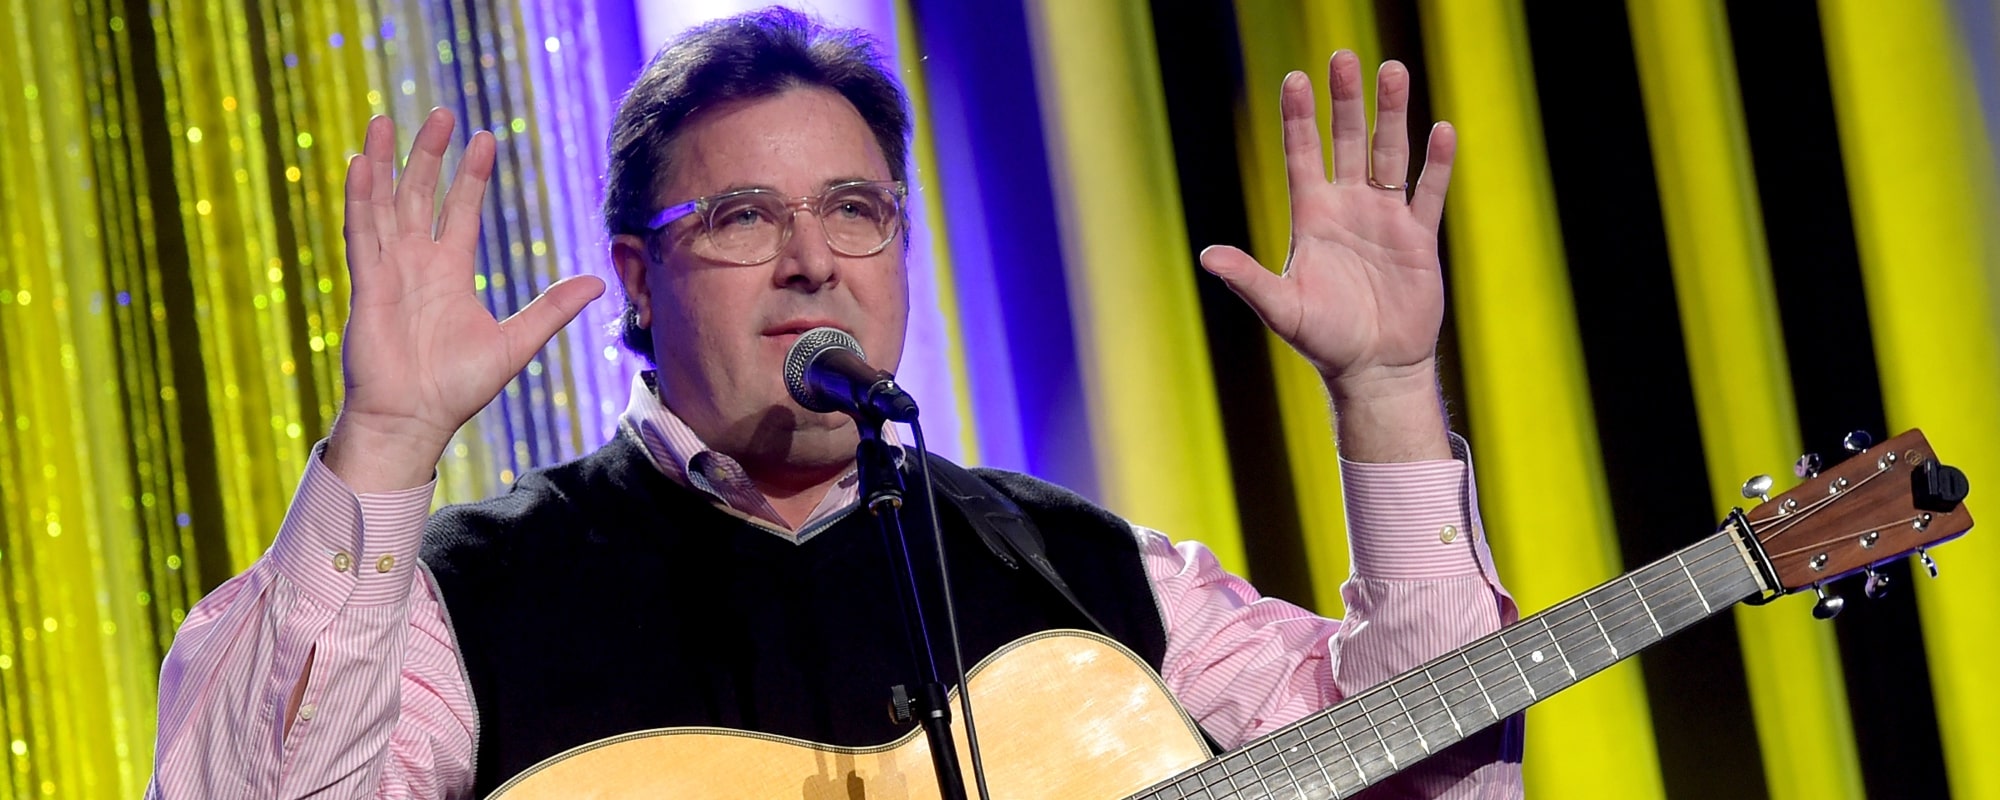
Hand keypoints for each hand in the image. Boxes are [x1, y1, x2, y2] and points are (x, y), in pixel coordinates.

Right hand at [325, 109, 603, 491]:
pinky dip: (359, 199)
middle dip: (429, 154)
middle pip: (420, 194)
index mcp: (449, 272)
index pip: (459, 209)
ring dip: (383, 162)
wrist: (415, 421)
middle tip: (442, 112)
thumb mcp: (516, 342)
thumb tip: (597, 282)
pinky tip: (359, 165)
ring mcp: (388, 271)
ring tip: (384, 120)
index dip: (469, 174)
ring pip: (383, 204)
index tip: (483, 138)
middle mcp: (416, 263)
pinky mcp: (366, 286)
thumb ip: (552, 309)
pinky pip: (361, 234)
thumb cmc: (457, 388)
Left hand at [1198, 52, 1454, 460]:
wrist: (1374, 369)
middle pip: (1346, 141)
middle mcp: (1348, 208)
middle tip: (1344, 57)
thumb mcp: (1282, 309)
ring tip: (1393, 70)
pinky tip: (1441, 129)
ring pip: (1389, 154)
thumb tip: (1206, 256)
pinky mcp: (1418, 238)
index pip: (1303, 155)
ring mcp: (1385, 219)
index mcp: (1311, 218)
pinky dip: (1436, 164)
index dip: (1299, 118)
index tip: (1294, 78)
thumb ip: (1248, 279)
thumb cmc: (1324, 340)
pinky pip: (1428, 193)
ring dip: (1391, 115)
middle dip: (1346, 101)